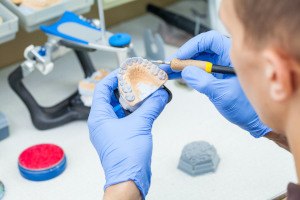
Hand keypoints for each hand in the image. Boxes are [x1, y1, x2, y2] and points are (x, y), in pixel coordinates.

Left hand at [88, 70, 168, 198]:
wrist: (130, 178)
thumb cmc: (125, 158)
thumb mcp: (140, 125)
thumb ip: (151, 107)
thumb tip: (160, 95)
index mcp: (99, 117)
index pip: (103, 88)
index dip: (114, 77)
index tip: (126, 71)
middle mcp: (102, 122)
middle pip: (112, 97)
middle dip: (126, 88)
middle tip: (139, 80)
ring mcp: (111, 129)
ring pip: (120, 107)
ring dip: (133, 99)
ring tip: (145, 91)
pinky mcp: (121, 136)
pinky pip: (127, 117)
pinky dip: (136, 111)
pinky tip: (147, 106)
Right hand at [164, 31, 270, 136]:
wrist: (253, 121)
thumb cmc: (248, 107)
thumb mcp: (224, 94)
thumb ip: (204, 82)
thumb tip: (186, 71)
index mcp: (233, 56)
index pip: (210, 40)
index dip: (192, 46)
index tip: (180, 57)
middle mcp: (225, 58)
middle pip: (200, 50)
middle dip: (183, 57)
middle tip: (169, 65)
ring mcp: (219, 68)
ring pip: (197, 61)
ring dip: (181, 66)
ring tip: (166, 72)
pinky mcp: (214, 77)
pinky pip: (198, 71)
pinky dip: (186, 74)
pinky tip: (174, 76)